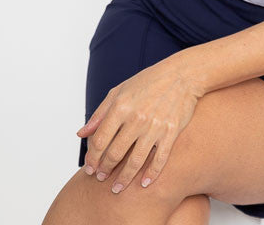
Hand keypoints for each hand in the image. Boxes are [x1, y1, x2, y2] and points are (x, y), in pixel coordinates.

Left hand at [76, 58, 203, 192]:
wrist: (181, 75)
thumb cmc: (148, 82)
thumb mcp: (119, 91)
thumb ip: (99, 113)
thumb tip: (81, 134)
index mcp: (121, 106)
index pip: (100, 140)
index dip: (92, 157)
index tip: (89, 168)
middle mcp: (136, 117)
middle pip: (115, 153)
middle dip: (104, 169)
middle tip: (100, 179)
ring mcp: (155, 126)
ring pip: (135, 161)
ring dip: (124, 178)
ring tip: (117, 188)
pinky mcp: (171, 132)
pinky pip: (159, 159)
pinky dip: (151, 174)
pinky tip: (144, 184)